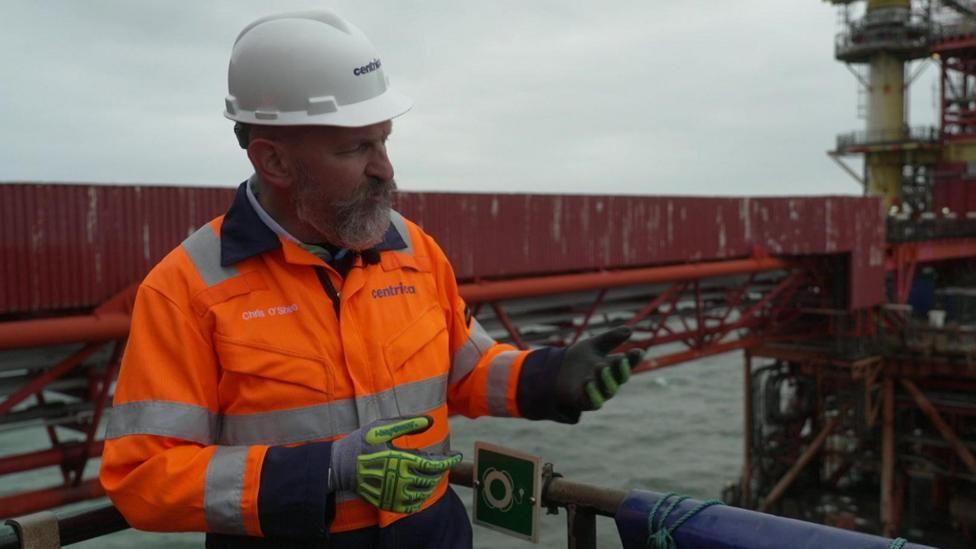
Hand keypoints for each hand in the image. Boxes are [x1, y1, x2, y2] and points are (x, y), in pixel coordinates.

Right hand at [330, 416, 461, 513]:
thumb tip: (430, 421)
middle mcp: (398, 479)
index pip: (433, 464)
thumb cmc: (361, 442)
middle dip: (442, 470)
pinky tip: (421, 487)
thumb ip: (408, 423)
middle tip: (444, 461)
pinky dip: (421, 497)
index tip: (457, 455)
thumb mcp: (382, 427)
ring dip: (433, 482)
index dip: (449, 460)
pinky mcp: (388, 503)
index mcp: (399, 460)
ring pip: (423, 492)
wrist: (338, 466)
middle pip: (431, 479)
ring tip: (434, 472)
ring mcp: (393, 494)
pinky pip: (412, 506)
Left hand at [556, 327, 640, 412]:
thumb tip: (630, 329)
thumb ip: (611, 338)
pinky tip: (587, 382)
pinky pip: (592, 400)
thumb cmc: (580, 359)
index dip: (633, 358)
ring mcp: (598, 393)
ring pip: (608, 389)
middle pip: (620, 378)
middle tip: (620, 359)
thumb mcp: (594, 344)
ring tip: (601, 367)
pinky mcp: (585, 402)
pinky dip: (591, 393)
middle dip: (621, 369)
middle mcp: (609, 382)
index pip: (627, 363)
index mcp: (614, 367)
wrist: (556, 372)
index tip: (637, 351)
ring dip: (605, 379)